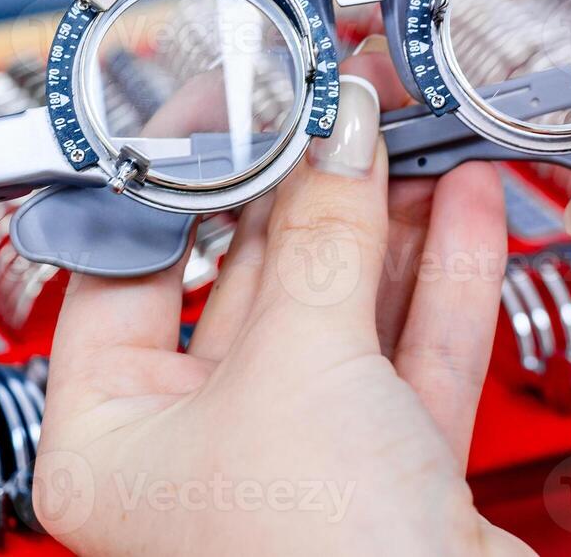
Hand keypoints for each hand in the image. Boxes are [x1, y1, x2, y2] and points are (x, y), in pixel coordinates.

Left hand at [34, 53, 530, 554]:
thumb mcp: (299, 367)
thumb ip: (323, 236)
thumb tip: (336, 136)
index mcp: (110, 436)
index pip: (132, 265)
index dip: (185, 173)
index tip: (232, 101)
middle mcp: (197, 449)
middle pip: (251, 278)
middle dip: (309, 185)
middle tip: (343, 106)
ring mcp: (298, 458)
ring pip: (341, 310)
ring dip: (385, 220)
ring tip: (409, 135)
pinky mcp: (386, 470)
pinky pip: (405, 352)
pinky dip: (437, 278)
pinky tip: (460, 208)